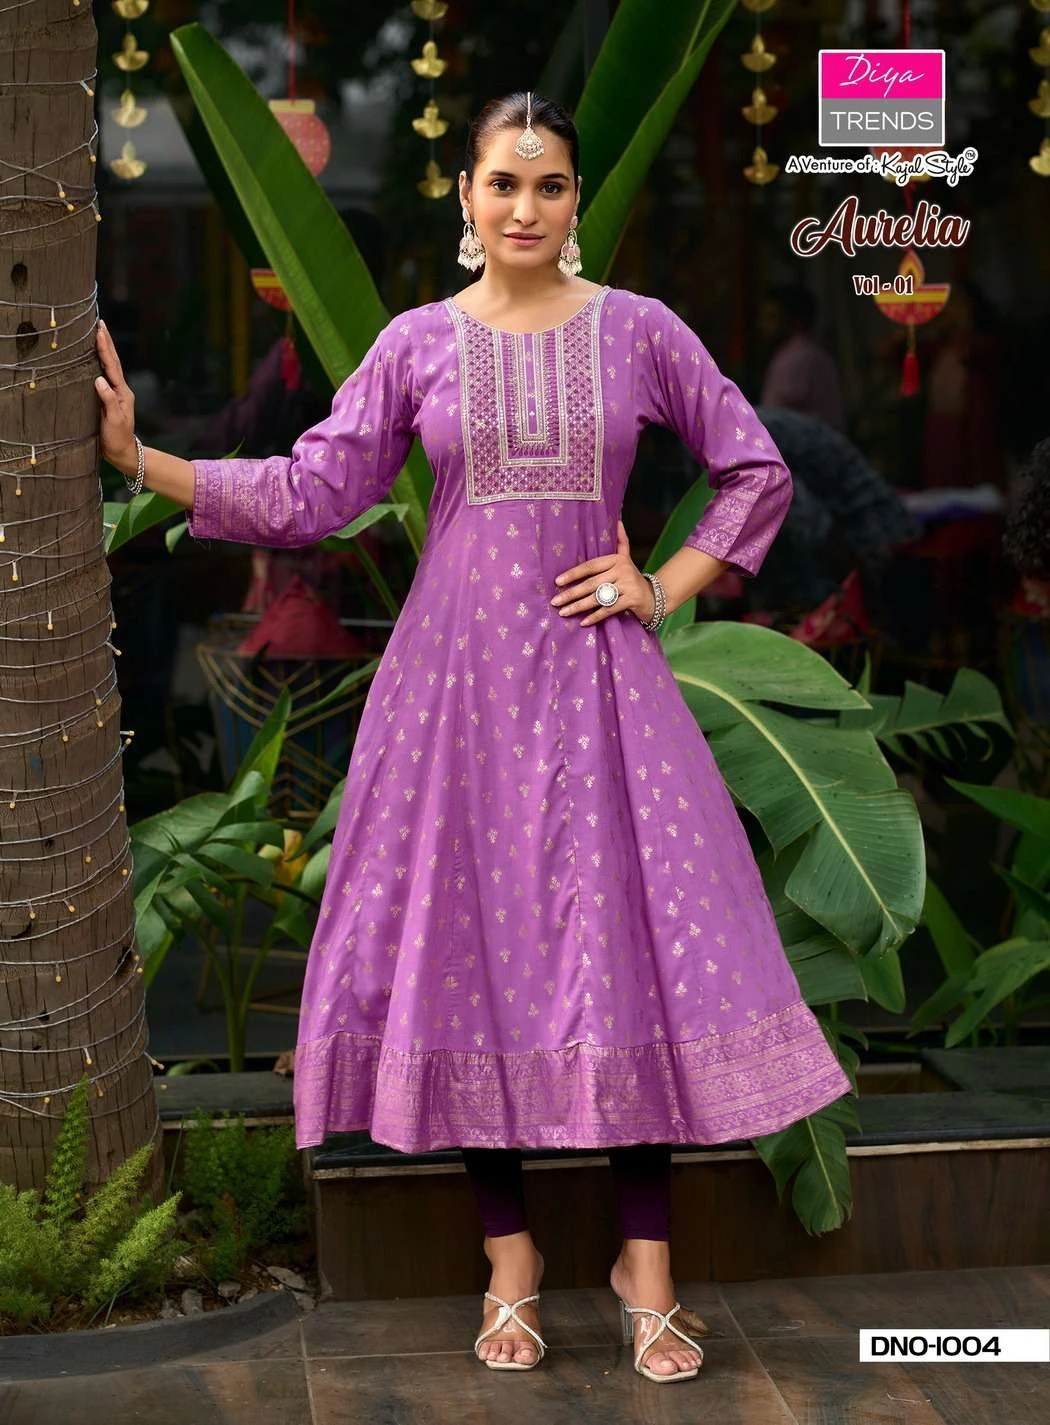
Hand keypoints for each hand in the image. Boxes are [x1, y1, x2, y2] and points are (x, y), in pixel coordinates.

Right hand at [94, 320, 136, 472]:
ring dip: (103, 350)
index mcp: (122, 392)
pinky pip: (102, 375)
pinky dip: (98, 363)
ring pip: (108, 367)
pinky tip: (92, 356)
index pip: (112, 366)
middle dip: (106, 342)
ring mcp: (114, 393)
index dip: (105, 348)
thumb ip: (108, 400)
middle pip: (112, 361)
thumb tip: (99, 379)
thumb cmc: (117, 439)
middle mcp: (119, 389)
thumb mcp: (114, 421)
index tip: (99, 331)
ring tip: (96, 333)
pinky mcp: (107, 398)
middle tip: (99, 323)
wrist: (122, 453)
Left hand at [550, 520, 656, 627]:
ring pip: (598, 597)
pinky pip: (609, 609)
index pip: (590, 566)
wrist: (655, 596)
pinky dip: (595, 616)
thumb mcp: (626, 559)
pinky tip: (583, 622)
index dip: (573, 574)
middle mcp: (622, 570)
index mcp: (616, 559)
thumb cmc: (633, 578)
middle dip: (571, 593)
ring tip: (563, 612)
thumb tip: (617, 521)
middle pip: (591, 583)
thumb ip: (621, 542)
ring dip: (579, 606)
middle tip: (555, 602)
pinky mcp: (632, 600)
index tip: (557, 582)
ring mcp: (628, 585)